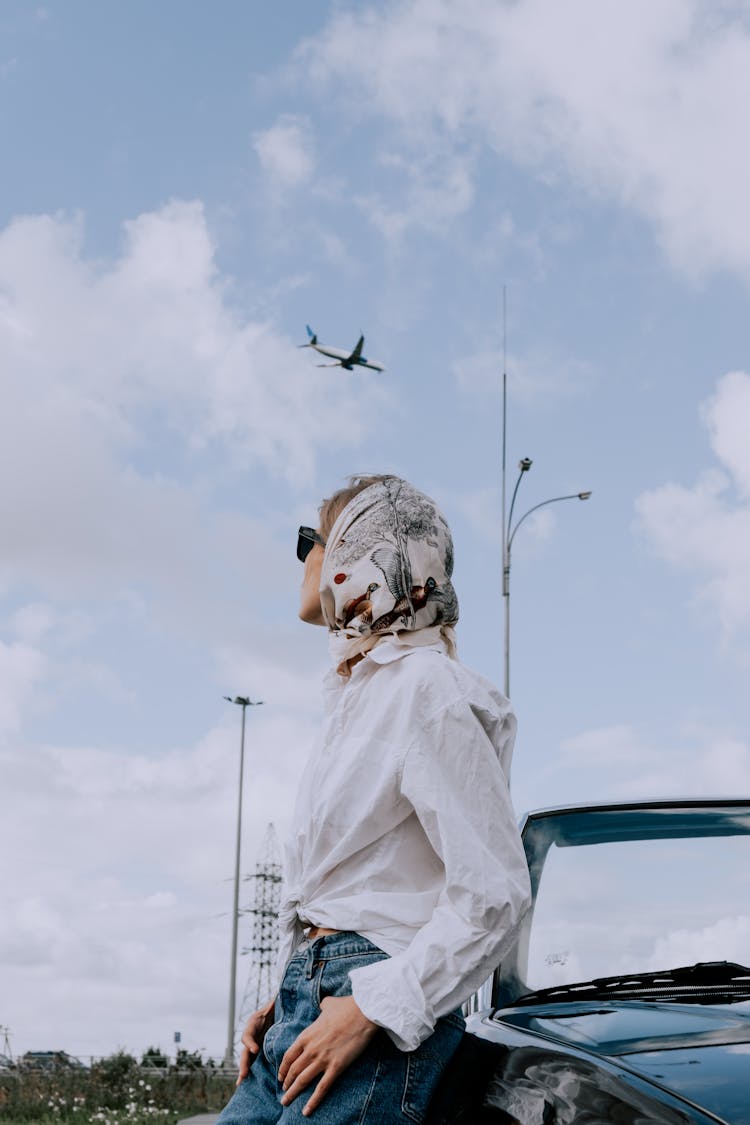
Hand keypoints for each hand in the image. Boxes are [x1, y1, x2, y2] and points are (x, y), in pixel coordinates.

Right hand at [237, 997, 275, 1083]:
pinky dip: (249, 1071)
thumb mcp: (274, 1002)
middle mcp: (252, 1035)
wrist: (278, 1008)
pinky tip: (245, 1082)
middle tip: (244, 1074)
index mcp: (254, 1023)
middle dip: (244, 1062)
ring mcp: (255, 1043)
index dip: (250, 1043)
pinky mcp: (260, 1050)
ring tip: (241, 1081)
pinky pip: (254, 1061)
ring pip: (247, 1058)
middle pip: (245, 1051)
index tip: (255, 1050)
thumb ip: (274, 1002)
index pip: (248, 1034)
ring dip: (244, 1070)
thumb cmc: (277, 1004)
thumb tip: (277, 997)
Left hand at [278, 995, 377, 1115]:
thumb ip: (322, 1007)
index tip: (280, 1077)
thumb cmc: (346, 1007)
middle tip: (283, 1092)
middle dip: (286, 1083)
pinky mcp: (336, 1067)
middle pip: (293, 1071)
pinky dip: (313, 1101)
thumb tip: (323, 1005)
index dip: (283, 1068)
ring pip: (302, 1080)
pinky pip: (322, 1088)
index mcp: (307, 1035)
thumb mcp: (328, 1004)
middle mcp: (311, 1049)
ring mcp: (323, 1059)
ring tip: (286, 1102)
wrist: (362, 1013)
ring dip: (293, 1093)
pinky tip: (306, 1111)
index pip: (289, 1056)